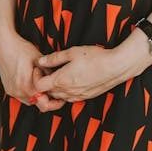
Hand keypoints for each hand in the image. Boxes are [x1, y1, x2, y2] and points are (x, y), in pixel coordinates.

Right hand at [0, 24, 49, 106]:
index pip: (44, 104)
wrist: (3, 44)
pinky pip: (21, 95)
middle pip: (37, 104)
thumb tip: (57, 80)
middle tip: (53, 90)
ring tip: (42, 84)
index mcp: (27, 86)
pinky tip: (32, 81)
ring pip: (29, 100)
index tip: (60, 98)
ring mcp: (12, 91)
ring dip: (37, 95)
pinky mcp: (8, 88)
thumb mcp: (40, 60)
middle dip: (46, 98)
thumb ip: (49, 73)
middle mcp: (18, 91)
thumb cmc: (19, 49)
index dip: (55, 102)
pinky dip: (28, 91)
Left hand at [33, 38, 151, 104]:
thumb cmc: (95, 57)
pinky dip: (67, 91)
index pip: (39, 86)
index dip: (36, 77)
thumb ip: (54, 58)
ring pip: (59, 96)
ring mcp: (77, 96)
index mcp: (61, 80)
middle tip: (49, 70)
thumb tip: (41, 61)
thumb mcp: (72, 52)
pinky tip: (73, 79)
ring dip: (56, 88)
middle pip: (48, 93)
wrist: (115, 67)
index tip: (40, 68)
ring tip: (61, 74)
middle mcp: (67, 91)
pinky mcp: (85, 97)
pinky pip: (70, 98)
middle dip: (46, 82)